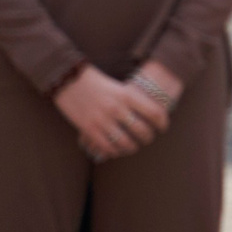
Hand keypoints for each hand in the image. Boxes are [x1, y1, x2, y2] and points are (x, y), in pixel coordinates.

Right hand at [54, 66, 168, 162]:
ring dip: (132, 148)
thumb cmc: (97, 83)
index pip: (155, 113)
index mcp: (127, 95)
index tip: (163, 127)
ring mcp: (102, 120)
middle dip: (148, 138)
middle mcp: (117, 108)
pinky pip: (106, 147)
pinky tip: (116, 150)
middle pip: (142, 131)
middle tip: (147, 139)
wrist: (68, 79)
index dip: (163, 123)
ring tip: (133, 147)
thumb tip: (150, 116)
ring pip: (125, 143)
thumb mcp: (119, 87)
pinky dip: (114, 151)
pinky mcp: (88, 129)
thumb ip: (132, 101)